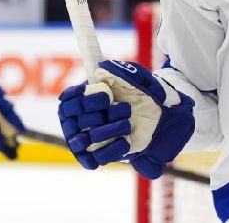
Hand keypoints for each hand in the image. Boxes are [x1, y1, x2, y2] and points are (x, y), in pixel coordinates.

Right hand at [58, 60, 194, 178]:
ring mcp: (88, 137)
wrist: (160, 114)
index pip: (68, 100)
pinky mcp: (99, 154)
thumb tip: (100, 69)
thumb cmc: (142, 92)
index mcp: (83, 95)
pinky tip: (126, 141)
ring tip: (127, 124)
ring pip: (86, 140)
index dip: (85, 100)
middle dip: (103, 115)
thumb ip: (117, 70)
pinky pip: (95, 158)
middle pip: (78, 120)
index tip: (107, 96)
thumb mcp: (134, 75)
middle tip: (125, 109)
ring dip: (108, 131)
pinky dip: (111, 149)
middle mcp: (80, 118)